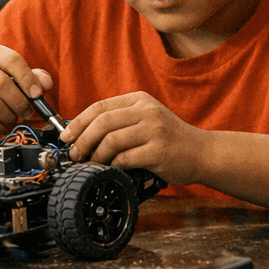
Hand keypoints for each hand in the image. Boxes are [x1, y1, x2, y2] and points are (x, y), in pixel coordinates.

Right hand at [0, 42, 53, 138]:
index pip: (11, 59)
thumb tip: (45, 83)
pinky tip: (1, 124)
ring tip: (13, 117)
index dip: (27, 78)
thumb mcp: (13, 77)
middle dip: (20, 103)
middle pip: (2, 84)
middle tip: (27, 112)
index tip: (37, 94)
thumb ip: (33, 77)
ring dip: (10, 116)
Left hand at [60, 91, 207, 187]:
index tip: (66, 136)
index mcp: (139, 100)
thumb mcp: (146, 119)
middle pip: (103, 122)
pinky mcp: (159, 151)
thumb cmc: (169, 139)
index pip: (100, 107)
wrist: (202, 152)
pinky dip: (113, 165)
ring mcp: (154, 130)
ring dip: (96, 155)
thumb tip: (82, 133)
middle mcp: (147, 111)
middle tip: (75, 154)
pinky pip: (126, 158)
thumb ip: (120, 121)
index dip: (79, 121)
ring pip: (112, 140)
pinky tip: (112, 169)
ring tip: (91, 164)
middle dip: (83, 140)